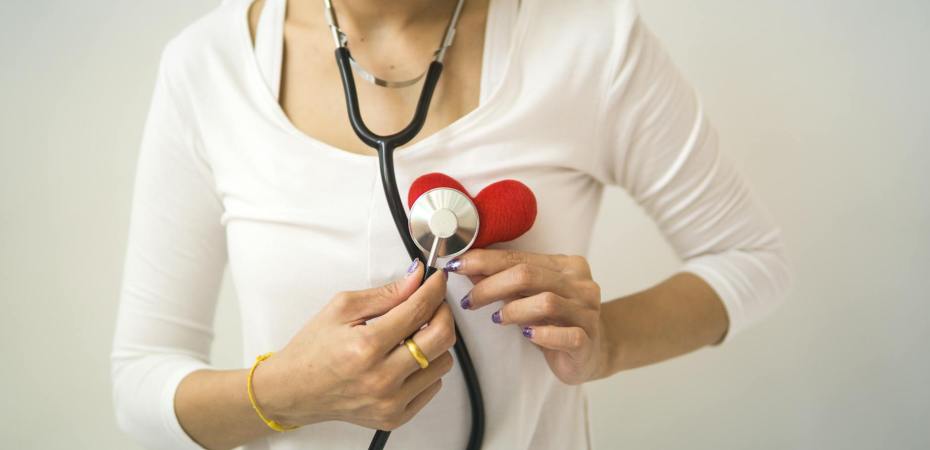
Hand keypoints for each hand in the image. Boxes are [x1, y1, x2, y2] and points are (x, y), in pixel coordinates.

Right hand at [252, 260, 455, 430]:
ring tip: (413, 334)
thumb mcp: (342, 308)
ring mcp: (391, 401)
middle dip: (443, 312)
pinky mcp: (395, 416)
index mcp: (367, 346)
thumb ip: (385, 294)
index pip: (419, 310)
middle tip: (433, 303)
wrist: (294, 390)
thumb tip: (416, 279)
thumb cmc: (313, 350)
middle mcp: (382, 377)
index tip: (437, 280)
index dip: (434, 289)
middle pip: (442, 337)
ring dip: (435, 342)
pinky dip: (427, 368)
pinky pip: (433, 386)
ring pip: (443, 362)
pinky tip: (406, 359)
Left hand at [445, 249, 606, 384]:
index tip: (457, 265)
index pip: (519, 258)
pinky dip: (542, 334)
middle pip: (528, 275)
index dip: (484, 260)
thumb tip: (468, 267)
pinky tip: (527, 335)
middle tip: (470, 300)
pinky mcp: (588, 341)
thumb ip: (504, 281)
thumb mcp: (529, 296)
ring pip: (546, 302)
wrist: (593, 352)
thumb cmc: (557, 321)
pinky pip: (566, 335)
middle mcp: (580, 284)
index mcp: (566, 266)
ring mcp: (587, 312)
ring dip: (513, 309)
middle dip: (491, 285)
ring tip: (497, 318)